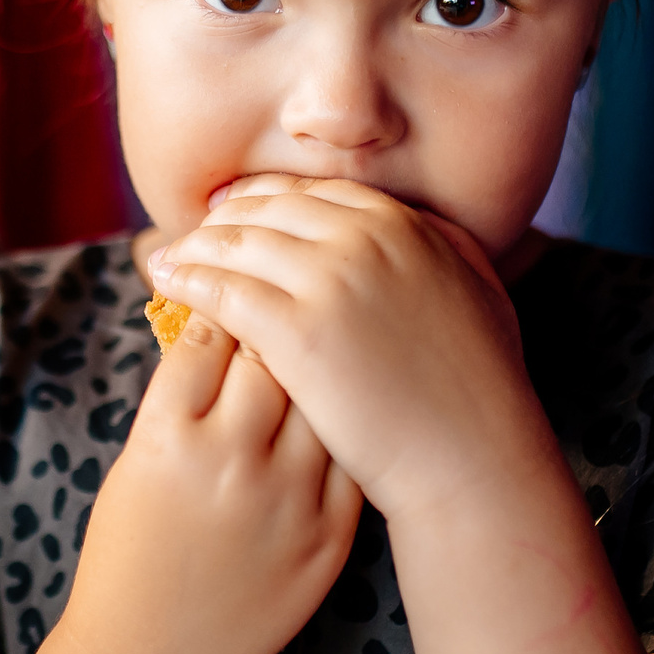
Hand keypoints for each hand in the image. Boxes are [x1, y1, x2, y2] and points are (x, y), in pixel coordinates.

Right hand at [60, 309, 362, 653]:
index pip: (205, 335)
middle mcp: (230, 465)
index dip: (216, 302)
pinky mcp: (329, 536)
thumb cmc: (130, 553)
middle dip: (270, 325)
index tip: (223, 294)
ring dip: (315, 369)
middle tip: (275, 314)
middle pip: (269, 355)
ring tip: (311, 358)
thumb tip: (216, 321)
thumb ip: (175, 399)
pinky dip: (341, 428)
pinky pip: (347, 456)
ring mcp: (288, 502)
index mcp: (167, 441)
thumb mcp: (133, 466)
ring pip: (320, 397)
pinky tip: (334, 414)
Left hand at [145, 177, 555, 515]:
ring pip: (238, 243)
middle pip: (269, 208)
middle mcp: (367, 237)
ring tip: (169, 259)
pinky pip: (224, 290)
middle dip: (225, 218)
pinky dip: (190, 282)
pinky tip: (171, 287)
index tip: (240, 214)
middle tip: (193, 235)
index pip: (315, 193)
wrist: (475, 460)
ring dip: (197, 246)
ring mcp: (332, 280)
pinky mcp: (299, 330)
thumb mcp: (482, 295)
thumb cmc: (484, 393)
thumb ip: (448, 249)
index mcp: (406, 225)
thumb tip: (428, 228)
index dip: (269, 200)